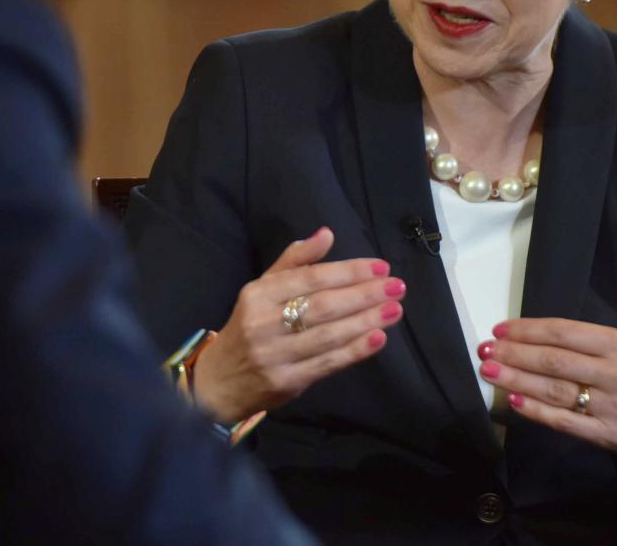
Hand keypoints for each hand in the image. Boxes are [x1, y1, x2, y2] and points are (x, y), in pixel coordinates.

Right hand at [192, 227, 405, 423]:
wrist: (219, 381)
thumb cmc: (248, 328)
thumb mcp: (261, 289)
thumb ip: (294, 262)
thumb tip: (326, 234)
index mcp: (259, 294)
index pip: (311, 279)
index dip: (348, 272)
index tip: (380, 267)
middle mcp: (264, 322)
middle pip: (323, 305)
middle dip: (364, 294)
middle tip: (397, 286)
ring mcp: (274, 354)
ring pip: (329, 334)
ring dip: (366, 320)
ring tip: (394, 308)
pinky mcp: (285, 382)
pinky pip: (327, 364)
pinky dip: (355, 350)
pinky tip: (379, 338)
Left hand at [476, 245, 616, 467]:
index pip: (566, 333)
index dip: (530, 329)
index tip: (500, 327)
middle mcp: (615, 375)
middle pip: (556, 362)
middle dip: (516, 354)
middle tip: (484, 349)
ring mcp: (611, 408)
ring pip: (556, 391)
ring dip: (517, 381)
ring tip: (489, 371)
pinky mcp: (606, 435)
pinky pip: (566, 422)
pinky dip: (538, 413)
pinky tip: (513, 402)